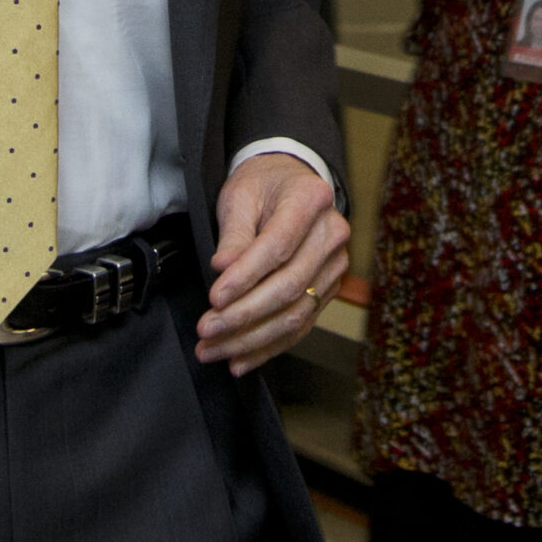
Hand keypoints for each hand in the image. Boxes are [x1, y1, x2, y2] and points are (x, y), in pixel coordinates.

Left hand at [196, 155, 348, 376]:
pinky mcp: (328, 289)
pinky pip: (301, 325)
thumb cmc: (262, 185)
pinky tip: (240, 359)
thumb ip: (234, 233)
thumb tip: (223, 269)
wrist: (290, 182)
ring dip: (252, 339)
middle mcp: (331, 235)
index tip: (214, 298)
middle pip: (289, 286)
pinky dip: (269, 346)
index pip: (278, 247)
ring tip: (213, 350)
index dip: (245, 277)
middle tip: (206, 330)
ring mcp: (334, 265)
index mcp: (311, 200)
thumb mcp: (240, 195)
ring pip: (296, 314)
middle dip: (244, 316)